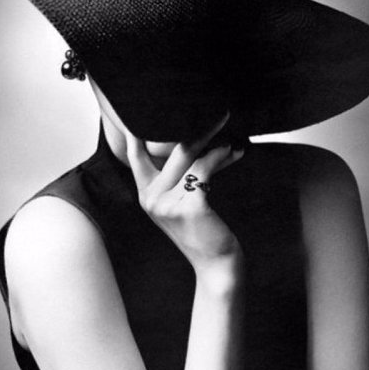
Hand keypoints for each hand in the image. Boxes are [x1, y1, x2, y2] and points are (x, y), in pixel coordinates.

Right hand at [124, 112, 244, 275]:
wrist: (216, 263)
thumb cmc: (203, 229)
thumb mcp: (184, 201)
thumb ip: (181, 174)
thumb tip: (194, 138)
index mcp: (145, 194)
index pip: (135, 153)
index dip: (133, 128)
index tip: (137, 106)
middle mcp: (150, 198)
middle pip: (168, 149)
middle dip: (195, 127)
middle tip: (216, 110)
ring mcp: (166, 204)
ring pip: (189, 157)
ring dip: (215, 144)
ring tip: (232, 139)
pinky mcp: (188, 206)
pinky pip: (204, 170)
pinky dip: (221, 157)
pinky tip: (235, 152)